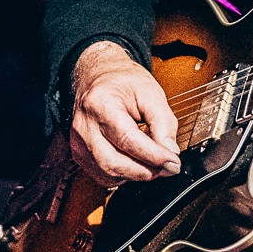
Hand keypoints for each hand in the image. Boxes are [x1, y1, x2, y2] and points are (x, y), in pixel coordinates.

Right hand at [69, 41, 182, 184]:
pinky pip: (102, 175)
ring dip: (136, 174)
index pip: (128, 139)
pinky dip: (123, 174)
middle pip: (114, 162)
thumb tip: (170, 152)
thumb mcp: (151, 92)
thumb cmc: (122, 81)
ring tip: (154, 163)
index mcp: (100, 103)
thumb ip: (164, 122)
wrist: (97, 76)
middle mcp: (84, 125)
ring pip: (108, 173)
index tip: (173, 161)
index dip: (154, 156)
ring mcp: (78, 141)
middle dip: (146, 171)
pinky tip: (136, 163)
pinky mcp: (79, 153)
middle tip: (168, 167)